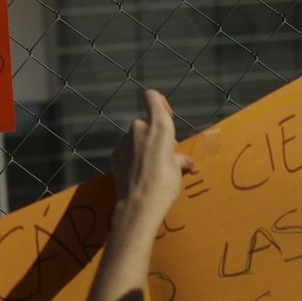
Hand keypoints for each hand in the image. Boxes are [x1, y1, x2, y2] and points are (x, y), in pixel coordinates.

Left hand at [110, 89, 195, 231]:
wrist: (140, 205)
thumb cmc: (164, 184)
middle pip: (147, 122)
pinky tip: (138, 174)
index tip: (166, 115)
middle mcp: (139, 127)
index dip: (159, 102)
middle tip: (164, 155)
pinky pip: (127, 150)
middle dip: (155, 135)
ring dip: (143, 147)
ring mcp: (124, 140)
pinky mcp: (115, 154)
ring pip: (136, 138)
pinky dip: (132, 157)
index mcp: (159, 125)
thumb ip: (179, 158)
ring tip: (151, 168)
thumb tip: (186, 162)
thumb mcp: (178, 169)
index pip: (152, 96)